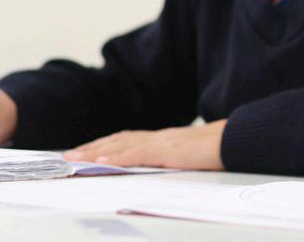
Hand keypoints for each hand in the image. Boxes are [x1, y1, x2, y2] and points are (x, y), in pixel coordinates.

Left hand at [62, 119, 227, 169]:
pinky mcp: (168, 151)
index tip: (84, 151)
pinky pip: (136, 154)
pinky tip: (101, 162)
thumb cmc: (216, 149)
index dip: (103, 145)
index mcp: (162, 139)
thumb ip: (170, 157)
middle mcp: (158, 137)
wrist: (235, 140)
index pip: (126, 140)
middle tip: (67, 156)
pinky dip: (116, 158)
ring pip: (121, 146)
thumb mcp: (188, 155)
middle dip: (91, 148)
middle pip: (117, 141)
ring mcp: (162, 142)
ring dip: (95, 152)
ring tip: (75, 159)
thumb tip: (155, 167)